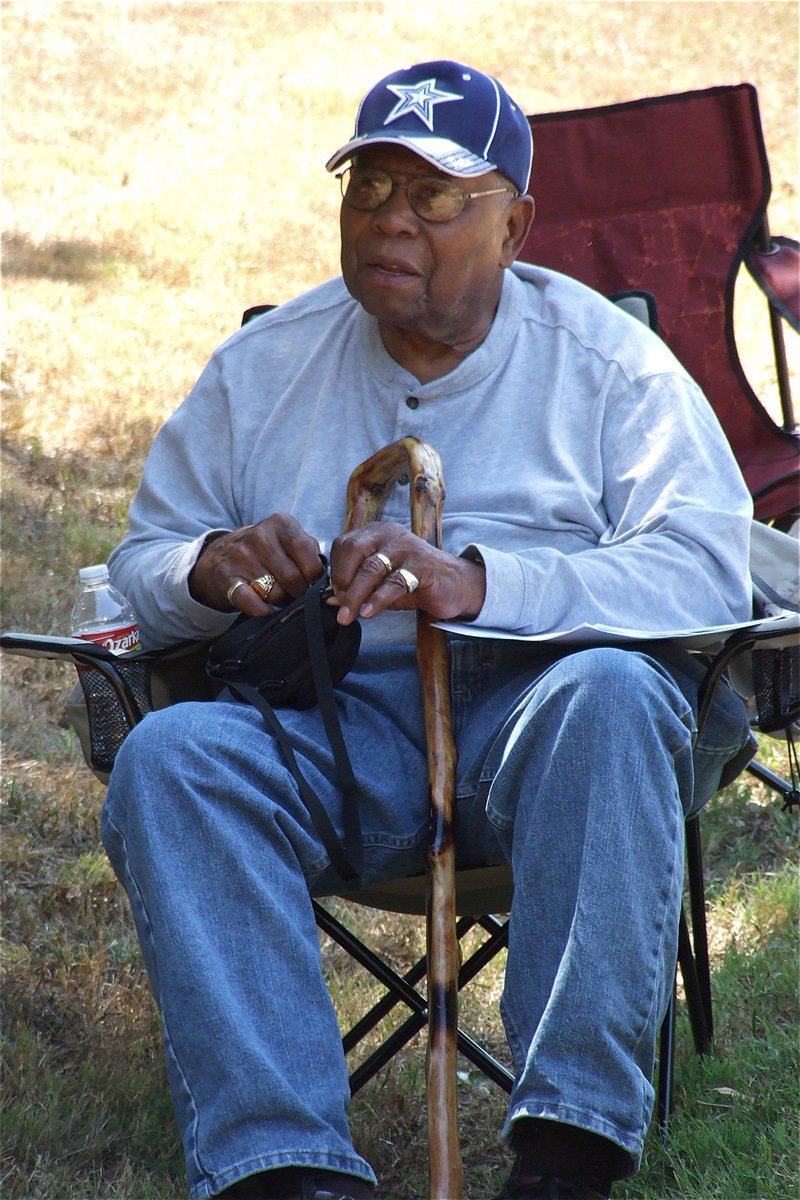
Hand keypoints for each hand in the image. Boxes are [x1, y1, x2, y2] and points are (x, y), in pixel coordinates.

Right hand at [189, 515, 323, 615]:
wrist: (220, 555)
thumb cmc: (266, 551)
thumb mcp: (287, 539)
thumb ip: (309, 551)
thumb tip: (329, 579)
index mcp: (281, 523)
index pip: (309, 556)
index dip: (314, 576)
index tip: (310, 581)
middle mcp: (259, 536)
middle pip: (293, 578)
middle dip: (299, 592)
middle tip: (295, 592)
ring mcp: (241, 556)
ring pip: (275, 593)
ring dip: (280, 601)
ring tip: (277, 594)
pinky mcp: (226, 577)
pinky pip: (252, 603)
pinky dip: (262, 611)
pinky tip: (266, 609)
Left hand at [329, 522, 485, 624]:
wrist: (455, 585)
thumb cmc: (413, 581)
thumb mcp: (381, 584)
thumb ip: (358, 589)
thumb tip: (330, 600)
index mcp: (376, 533)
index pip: (344, 544)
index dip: (336, 571)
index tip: (335, 594)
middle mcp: (389, 534)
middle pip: (354, 552)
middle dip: (342, 582)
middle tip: (340, 606)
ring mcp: (406, 547)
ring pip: (371, 569)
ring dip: (355, 596)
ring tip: (348, 616)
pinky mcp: (421, 564)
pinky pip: (393, 583)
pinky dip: (377, 600)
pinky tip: (368, 613)